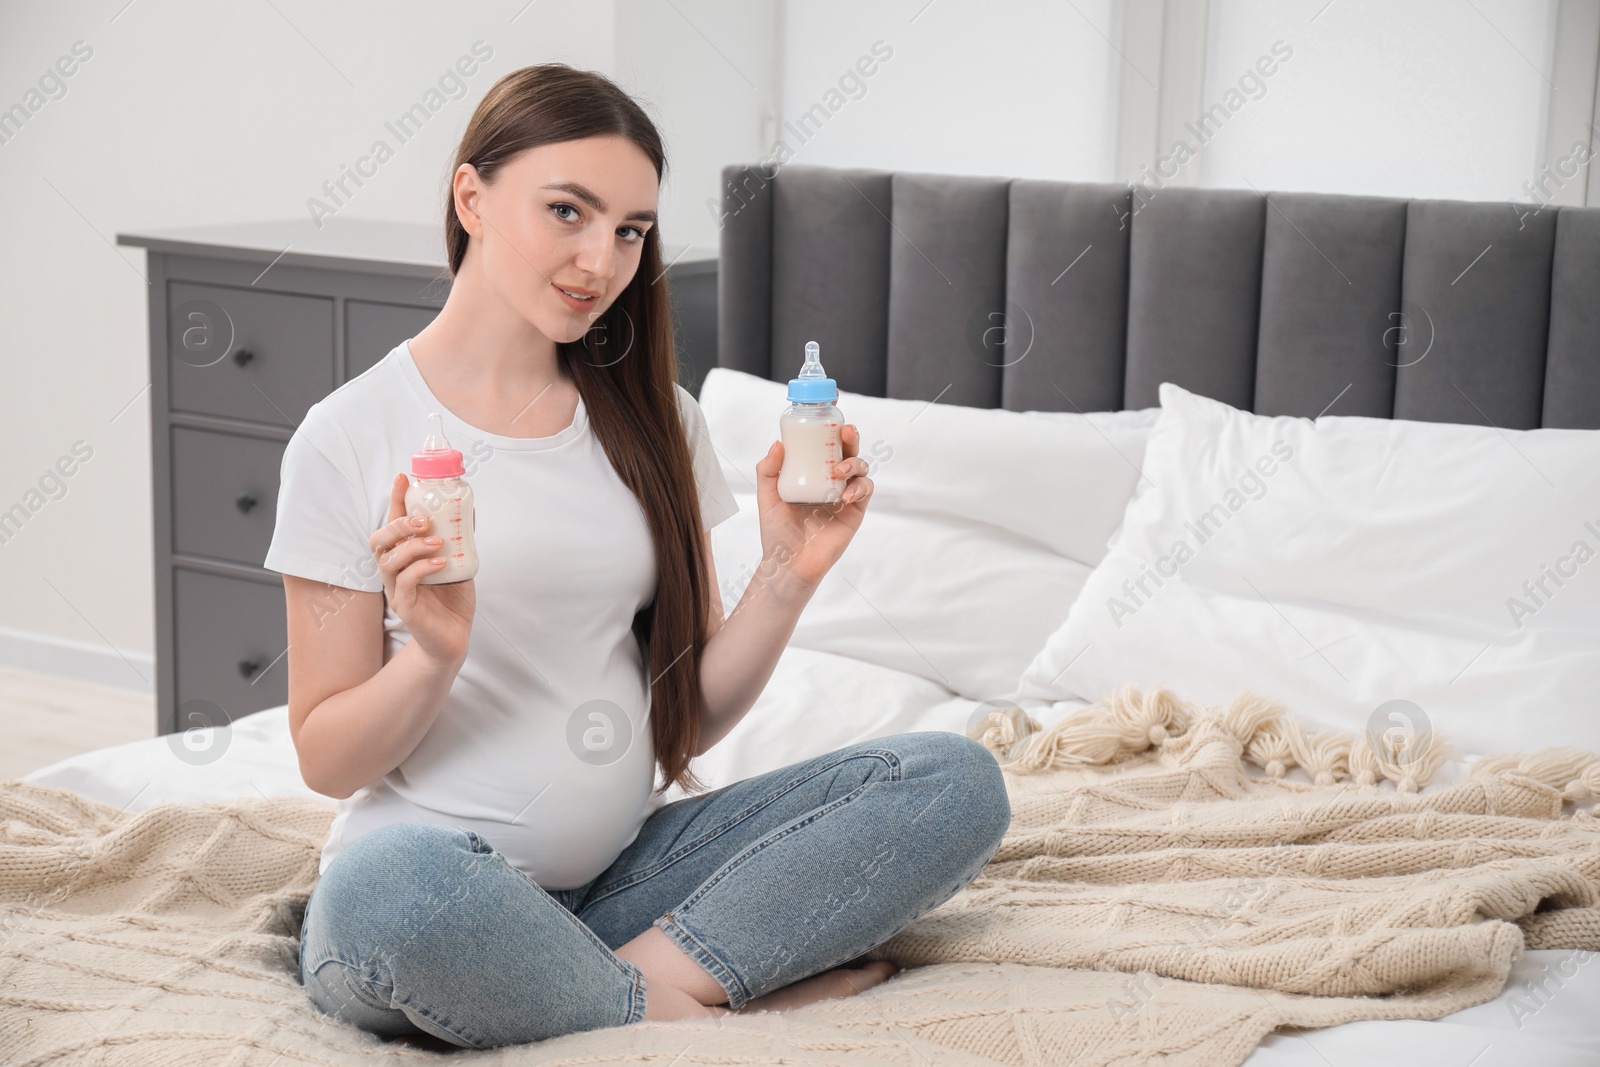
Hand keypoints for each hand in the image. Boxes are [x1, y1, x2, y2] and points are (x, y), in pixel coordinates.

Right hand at [369, 473, 475, 665]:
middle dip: (399, 524)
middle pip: (379, 540)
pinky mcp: (406, 608)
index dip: (395, 500)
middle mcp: (394, 571)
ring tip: (438, 542)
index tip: (403, 478)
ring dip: (412, 546)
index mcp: (404, 557)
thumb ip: (459, 540)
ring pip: (388, 561)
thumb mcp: (459, 563)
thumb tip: (468, 508)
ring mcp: (396, 590)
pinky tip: (440, 563)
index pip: (392, 523)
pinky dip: (421, 569)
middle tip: (425, 520)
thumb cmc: (452, 600)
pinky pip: (404, 584)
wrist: (455, 638)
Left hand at [754, 423, 873, 589]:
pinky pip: (865, 490)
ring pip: (861, 467)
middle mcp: (830, 479)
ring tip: (839, 471)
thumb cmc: (777, 533)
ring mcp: (844, 494)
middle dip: (850, 436)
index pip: (823, 441)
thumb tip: (778, 444)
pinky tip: (845, 495)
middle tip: (845, 431)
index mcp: (811, 471)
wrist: (789, 565)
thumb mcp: (767, 498)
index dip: (830, 422)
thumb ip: (768, 471)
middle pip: (847, 449)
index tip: (832, 404)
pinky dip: (859, 487)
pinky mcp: (855, 511)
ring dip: (854, 462)